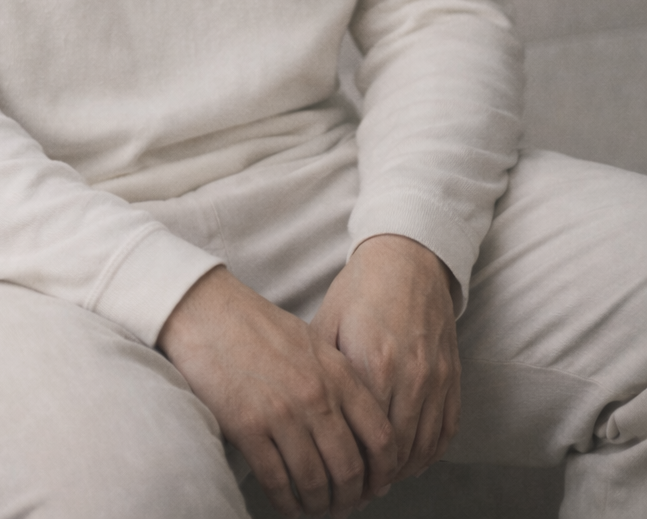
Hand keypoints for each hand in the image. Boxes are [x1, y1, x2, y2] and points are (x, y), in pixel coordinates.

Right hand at [157, 267, 395, 516]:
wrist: (206, 310)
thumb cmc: (257, 326)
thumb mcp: (312, 344)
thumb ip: (338, 382)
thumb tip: (359, 432)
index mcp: (338, 373)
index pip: (382, 437)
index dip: (383, 472)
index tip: (374, 486)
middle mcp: (317, 396)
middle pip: (350, 469)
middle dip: (350, 498)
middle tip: (342, 507)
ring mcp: (282, 413)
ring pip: (315, 482)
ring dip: (319, 506)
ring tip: (315, 510)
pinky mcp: (248, 427)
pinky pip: (277, 481)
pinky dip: (286, 503)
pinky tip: (288, 505)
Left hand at [311, 235, 460, 483]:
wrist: (408, 258)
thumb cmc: (361, 289)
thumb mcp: (328, 323)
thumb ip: (322, 371)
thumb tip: (300, 413)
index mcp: (374, 363)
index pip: (364, 438)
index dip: (348, 466)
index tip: (331, 479)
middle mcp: (411, 377)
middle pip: (395, 452)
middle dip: (372, 480)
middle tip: (351, 494)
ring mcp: (437, 379)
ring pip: (421, 449)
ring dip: (399, 473)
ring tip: (374, 484)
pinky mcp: (453, 378)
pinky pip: (444, 433)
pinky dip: (426, 455)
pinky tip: (406, 463)